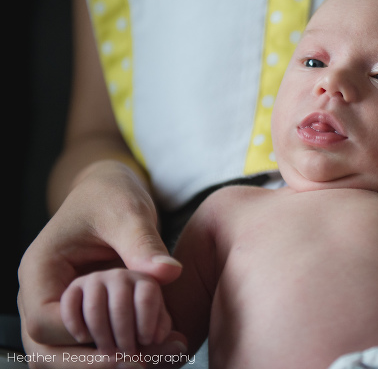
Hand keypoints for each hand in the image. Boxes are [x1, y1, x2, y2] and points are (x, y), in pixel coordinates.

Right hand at [17, 161, 184, 366]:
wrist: (111, 193)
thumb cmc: (111, 195)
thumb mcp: (128, 212)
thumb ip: (143, 243)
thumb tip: (167, 273)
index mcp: (41, 270)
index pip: (45, 323)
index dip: (82, 342)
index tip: (128, 346)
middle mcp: (42, 294)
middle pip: (46, 351)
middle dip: (93, 364)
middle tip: (144, 364)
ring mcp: (60, 308)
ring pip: (66, 356)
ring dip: (108, 363)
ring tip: (158, 358)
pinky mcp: (83, 314)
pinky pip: (92, 345)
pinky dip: (121, 352)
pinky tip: (159, 350)